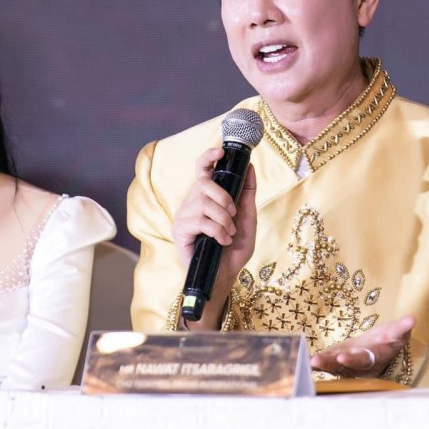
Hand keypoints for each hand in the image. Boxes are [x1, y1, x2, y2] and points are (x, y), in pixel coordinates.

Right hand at [170, 146, 256, 329]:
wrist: (225, 275)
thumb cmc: (233, 249)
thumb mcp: (247, 218)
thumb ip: (247, 193)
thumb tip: (250, 167)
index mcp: (206, 198)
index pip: (202, 170)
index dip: (208, 158)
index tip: (221, 153)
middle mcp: (191, 203)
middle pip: (203, 183)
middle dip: (224, 197)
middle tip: (233, 214)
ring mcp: (183, 217)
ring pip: (203, 203)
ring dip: (222, 219)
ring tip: (229, 233)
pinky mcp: (179, 232)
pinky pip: (199, 221)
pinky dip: (216, 230)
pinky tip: (222, 240)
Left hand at [309, 315, 415, 377]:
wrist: (381, 350)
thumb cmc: (389, 341)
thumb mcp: (397, 333)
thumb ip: (402, 327)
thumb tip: (412, 318)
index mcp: (373, 358)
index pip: (362, 360)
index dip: (353, 359)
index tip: (342, 356)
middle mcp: (358, 365)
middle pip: (343, 367)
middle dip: (330, 364)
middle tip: (316, 361)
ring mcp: (346, 364)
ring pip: (332, 366)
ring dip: (320, 364)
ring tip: (308, 361)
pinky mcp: (337, 360)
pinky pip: (325, 361)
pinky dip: (315, 361)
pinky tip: (302, 358)